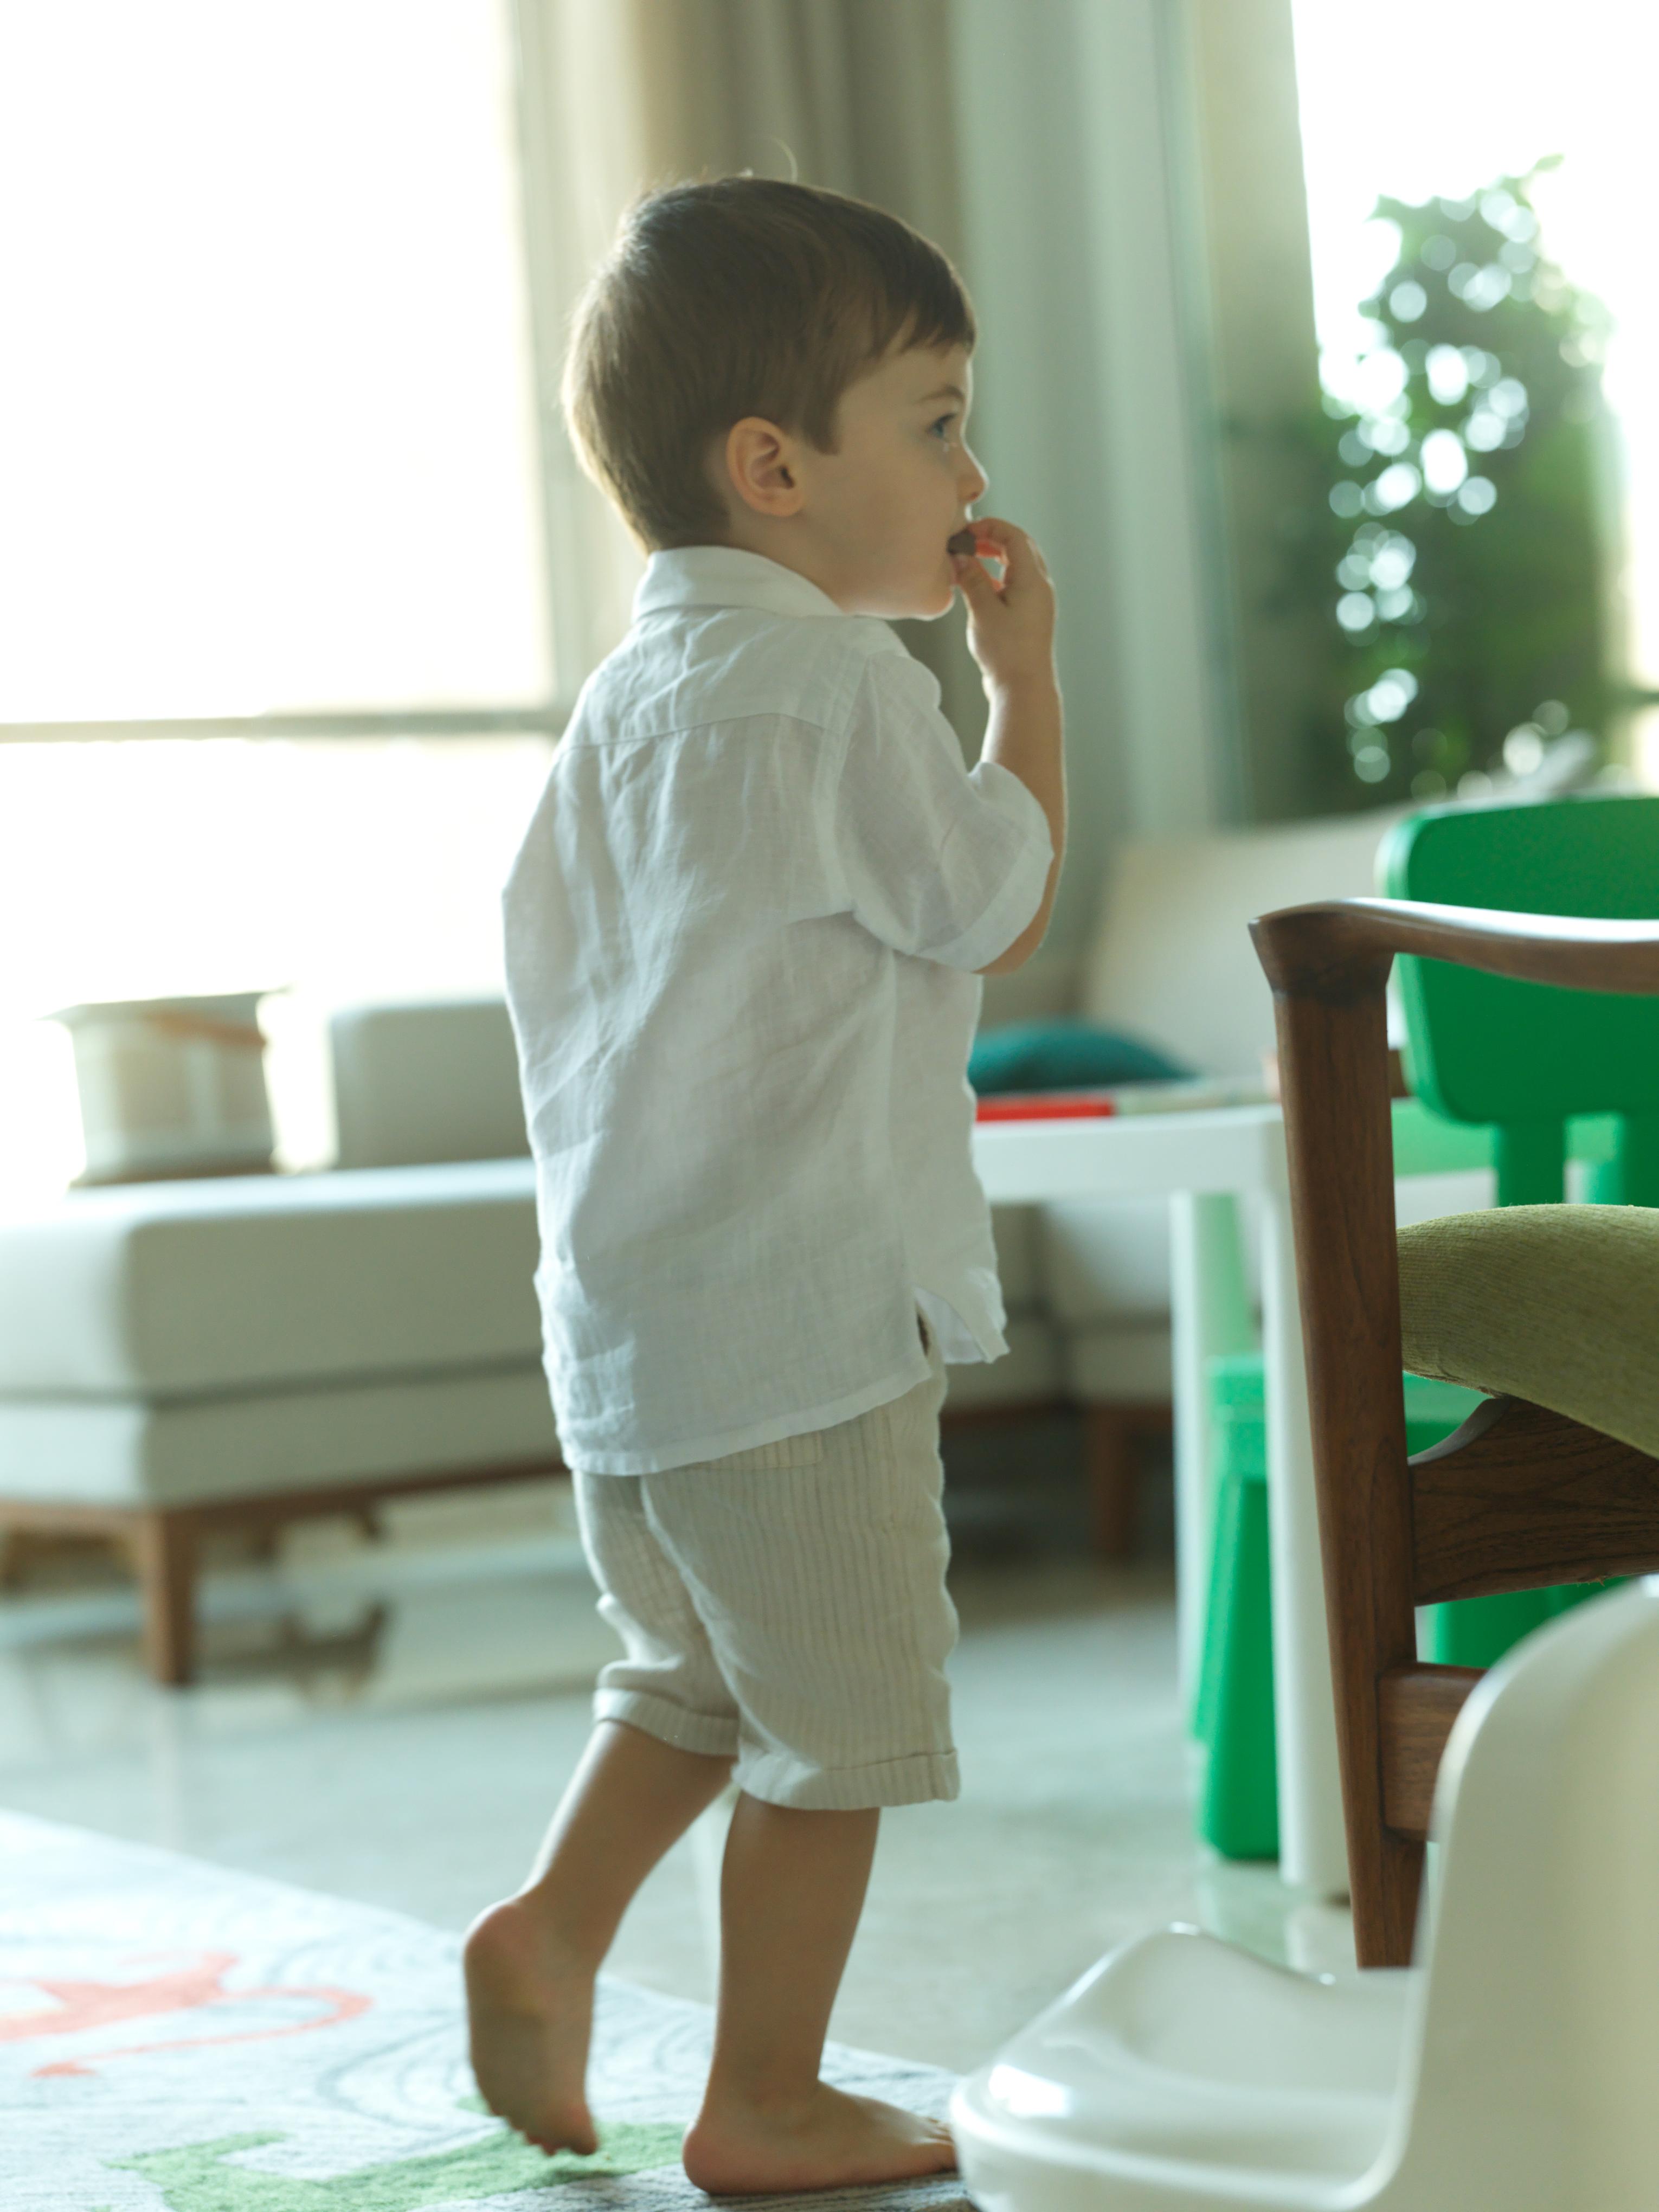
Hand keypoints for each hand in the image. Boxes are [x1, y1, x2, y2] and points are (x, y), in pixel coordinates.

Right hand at [952, 518, 1056, 693]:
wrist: (1023, 687)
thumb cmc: (1006, 651)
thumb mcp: (983, 611)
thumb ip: (971, 580)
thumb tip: (960, 557)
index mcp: (1032, 579)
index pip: (1015, 537)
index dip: (991, 527)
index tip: (967, 531)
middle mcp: (1039, 586)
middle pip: (1020, 547)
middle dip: (993, 538)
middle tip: (968, 541)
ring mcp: (1037, 601)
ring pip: (1018, 566)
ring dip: (995, 557)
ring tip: (970, 559)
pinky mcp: (1030, 615)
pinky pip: (1015, 584)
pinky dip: (997, 577)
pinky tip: (978, 584)